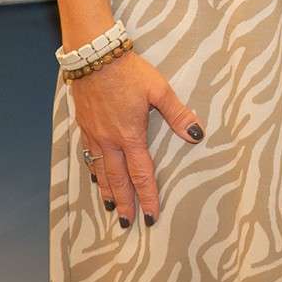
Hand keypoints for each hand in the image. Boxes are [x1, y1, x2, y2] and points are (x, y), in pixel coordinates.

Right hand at [68, 51, 202, 228]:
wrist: (95, 58)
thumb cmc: (129, 72)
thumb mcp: (159, 90)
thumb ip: (177, 114)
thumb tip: (196, 134)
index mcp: (130, 135)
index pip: (141, 173)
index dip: (147, 195)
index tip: (150, 215)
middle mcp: (110, 140)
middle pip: (118, 179)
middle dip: (124, 203)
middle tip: (127, 223)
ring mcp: (94, 134)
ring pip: (101, 171)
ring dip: (107, 192)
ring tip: (111, 208)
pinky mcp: (84, 126)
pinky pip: (89, 156)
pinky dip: (94, 171)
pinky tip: (96, 177)